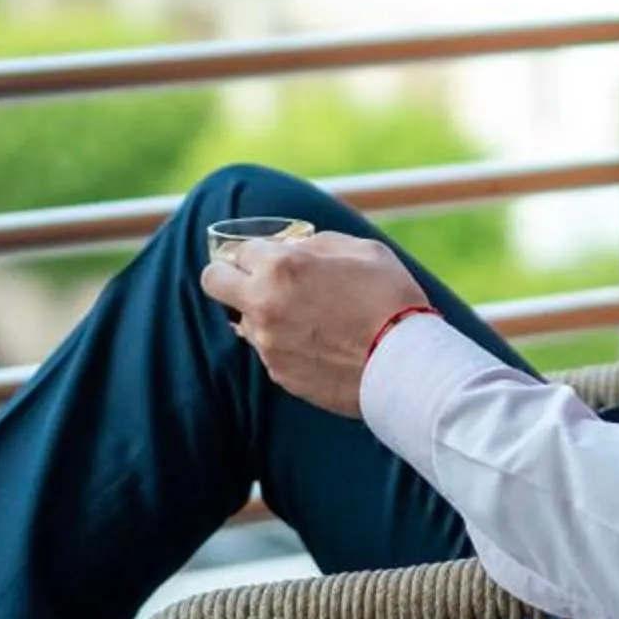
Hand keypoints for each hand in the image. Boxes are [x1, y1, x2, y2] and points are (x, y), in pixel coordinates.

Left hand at [199, 232, 429, 418]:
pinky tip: (318, 343)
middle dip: (229, 276)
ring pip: (242, 320)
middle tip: (260, 280)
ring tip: (305, 317)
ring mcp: (267, 344)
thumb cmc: (390, 299)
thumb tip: (293, 246)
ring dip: (262, 313)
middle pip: (213, 282)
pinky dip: (283, 343)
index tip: (274, 257)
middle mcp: (263, 305)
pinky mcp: (279, 374)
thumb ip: (316, 243)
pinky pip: (267, 350)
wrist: (406, 365)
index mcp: (280, 267)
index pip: (238, 250)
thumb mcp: (360, 250)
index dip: (260, 251)